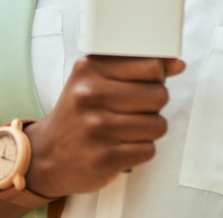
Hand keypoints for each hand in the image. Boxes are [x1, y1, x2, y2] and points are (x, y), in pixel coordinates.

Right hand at [23, 55, 185, 197]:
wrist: (45, 156)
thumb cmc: (79, 113)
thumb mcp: (96, 80)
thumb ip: (137, 68)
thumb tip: (178, 64)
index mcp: (90, 69)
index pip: (151, 66)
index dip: (156, 78)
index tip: (145, 84)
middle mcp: (90, 95)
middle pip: (159, 96)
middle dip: (154, 106)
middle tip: (134, 111)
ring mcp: (96, 127)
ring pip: (158, 125)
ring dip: (149, 131)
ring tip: (128, 130)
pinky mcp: (103, 157)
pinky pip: (149, 150)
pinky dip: (141, 151)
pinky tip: (122, 147)